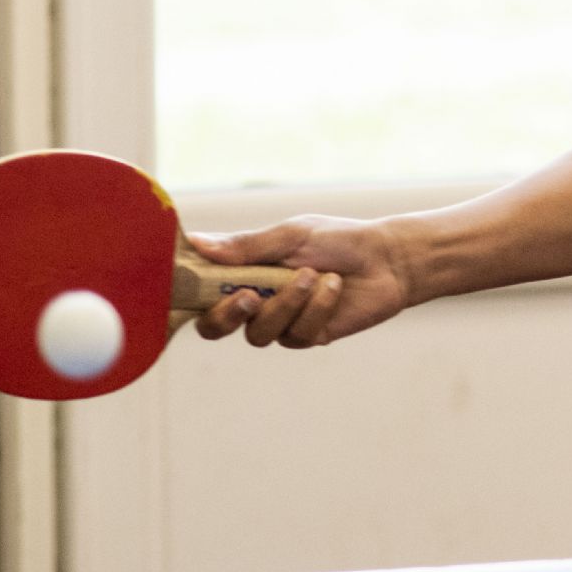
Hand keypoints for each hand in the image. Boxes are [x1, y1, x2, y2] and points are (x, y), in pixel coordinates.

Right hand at [187, 215, 412, 349]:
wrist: (387, 258)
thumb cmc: (338, 239)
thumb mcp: (292, 235)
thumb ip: (247, 246)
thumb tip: (197, 243)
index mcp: (244, 271)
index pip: (200, 289)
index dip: (185, 293)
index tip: (186, 283)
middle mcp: (256, 300)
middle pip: (214, 327)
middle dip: (226, 316)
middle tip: (248, 296)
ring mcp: (281, 322)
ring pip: (258, 333)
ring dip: (286, 304)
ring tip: (313, 276)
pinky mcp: (308, 336)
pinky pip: (297, 334)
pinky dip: (317, 307)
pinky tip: (333, 286)